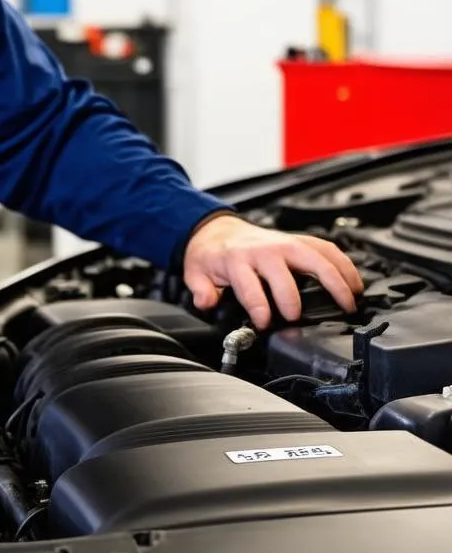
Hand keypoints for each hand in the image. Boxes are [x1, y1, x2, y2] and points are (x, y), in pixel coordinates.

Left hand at [183, 213, 362, 329]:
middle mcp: (264, 249)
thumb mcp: (196, 273)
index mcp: (237, 259)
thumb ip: (201, 290)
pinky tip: (355, 283)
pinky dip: (344, 265)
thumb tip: (206, 302)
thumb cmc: (212, 254)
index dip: (258, 306)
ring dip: (335, 280)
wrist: (217, 230)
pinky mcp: (299, 240)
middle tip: (296, 317)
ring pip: (315, 258)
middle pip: (284, 271)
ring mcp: (284, 243)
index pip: (249, 283)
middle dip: (291, 297)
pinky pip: (327, 249)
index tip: (265, 322)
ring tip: (349, 303)